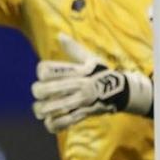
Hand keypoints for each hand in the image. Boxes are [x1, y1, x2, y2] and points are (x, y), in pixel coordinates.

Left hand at [30, 57, 152, 131]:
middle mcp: (76, 86)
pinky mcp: (80, 116)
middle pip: (41, 89)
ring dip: (41, 110)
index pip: (46, 70)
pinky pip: (59, 124)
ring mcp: (78, 102)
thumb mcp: (90, 59)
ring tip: (42, 109)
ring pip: (47, 108)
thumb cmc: (101, 74)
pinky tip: (51, 120)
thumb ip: (73, 49)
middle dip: (38, 91)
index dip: (43, 72)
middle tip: (40, 93)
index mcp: (76, 71)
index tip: (45, 75)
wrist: (122, 92)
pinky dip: (52, 124)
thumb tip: (60, 35)